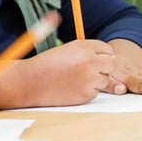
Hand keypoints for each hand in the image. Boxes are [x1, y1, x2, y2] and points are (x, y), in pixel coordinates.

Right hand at [0, 40, 116, 108]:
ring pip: (106, 80)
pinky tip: (72, 88)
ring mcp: (89, 78)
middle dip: (106, 68)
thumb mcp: (68, 51)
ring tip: (76, 80)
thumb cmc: (46, 65)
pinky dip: (87, 91)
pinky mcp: (86, 94)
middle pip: (112, 64)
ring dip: (96, 81)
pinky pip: (96, 92)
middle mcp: (89, 61)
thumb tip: (110, 60)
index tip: (95, 60)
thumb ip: (87, 53)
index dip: (102, 56)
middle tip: (93, 72)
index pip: (107, 49)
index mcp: (83, 46)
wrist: (30, 82)